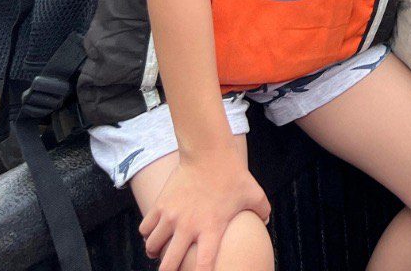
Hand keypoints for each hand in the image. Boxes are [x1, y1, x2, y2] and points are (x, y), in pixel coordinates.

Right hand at [140, 149, 268, 270]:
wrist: (208, 152)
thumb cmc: (233, 175)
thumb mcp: (254, 194)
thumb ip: (262, 211)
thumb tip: (266, 222)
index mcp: (212, 228)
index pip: (204, 263)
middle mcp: (188, 226)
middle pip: (169, 264)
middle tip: (173, 269)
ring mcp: (171, 216)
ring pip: (152, 247)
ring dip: (155, 252)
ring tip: (161, 252)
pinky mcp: (159, 205)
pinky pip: (144, 229)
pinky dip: (147, 234)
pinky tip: (155, 232)